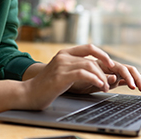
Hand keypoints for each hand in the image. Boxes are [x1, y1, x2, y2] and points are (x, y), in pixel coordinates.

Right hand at [21, 44, 140, 109]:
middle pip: (92, 57)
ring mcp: (62, 64)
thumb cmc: (47, 87)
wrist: (28, 94)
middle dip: (106, 68)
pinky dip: (95, 80)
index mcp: (65, 53)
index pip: (89, 47)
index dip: (102, 54)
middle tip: (113, 79)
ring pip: (90, 65)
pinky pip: (84, 74)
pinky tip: (100, 87)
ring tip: (106, 87)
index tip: (111, 64)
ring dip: (102, 77)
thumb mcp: (64, 75)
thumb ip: (78, 71)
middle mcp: (64, 56)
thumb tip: (98, 73)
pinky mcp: (61, 76)